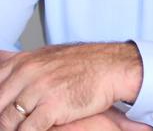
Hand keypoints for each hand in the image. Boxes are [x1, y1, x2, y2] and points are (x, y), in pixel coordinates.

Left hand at [0, 43, 142, 130]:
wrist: (114, 67)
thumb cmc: (85, 63)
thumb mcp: (50, 56)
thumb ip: (25, 65)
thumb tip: (3, 63)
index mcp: (25, 61)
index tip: (4, 109)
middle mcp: (28, 73)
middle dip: (2, 117)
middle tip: (10, 123)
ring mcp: (39, 89)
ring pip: (6, 121)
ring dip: (11, 129)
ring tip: (21, 129)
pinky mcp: (51, 107)